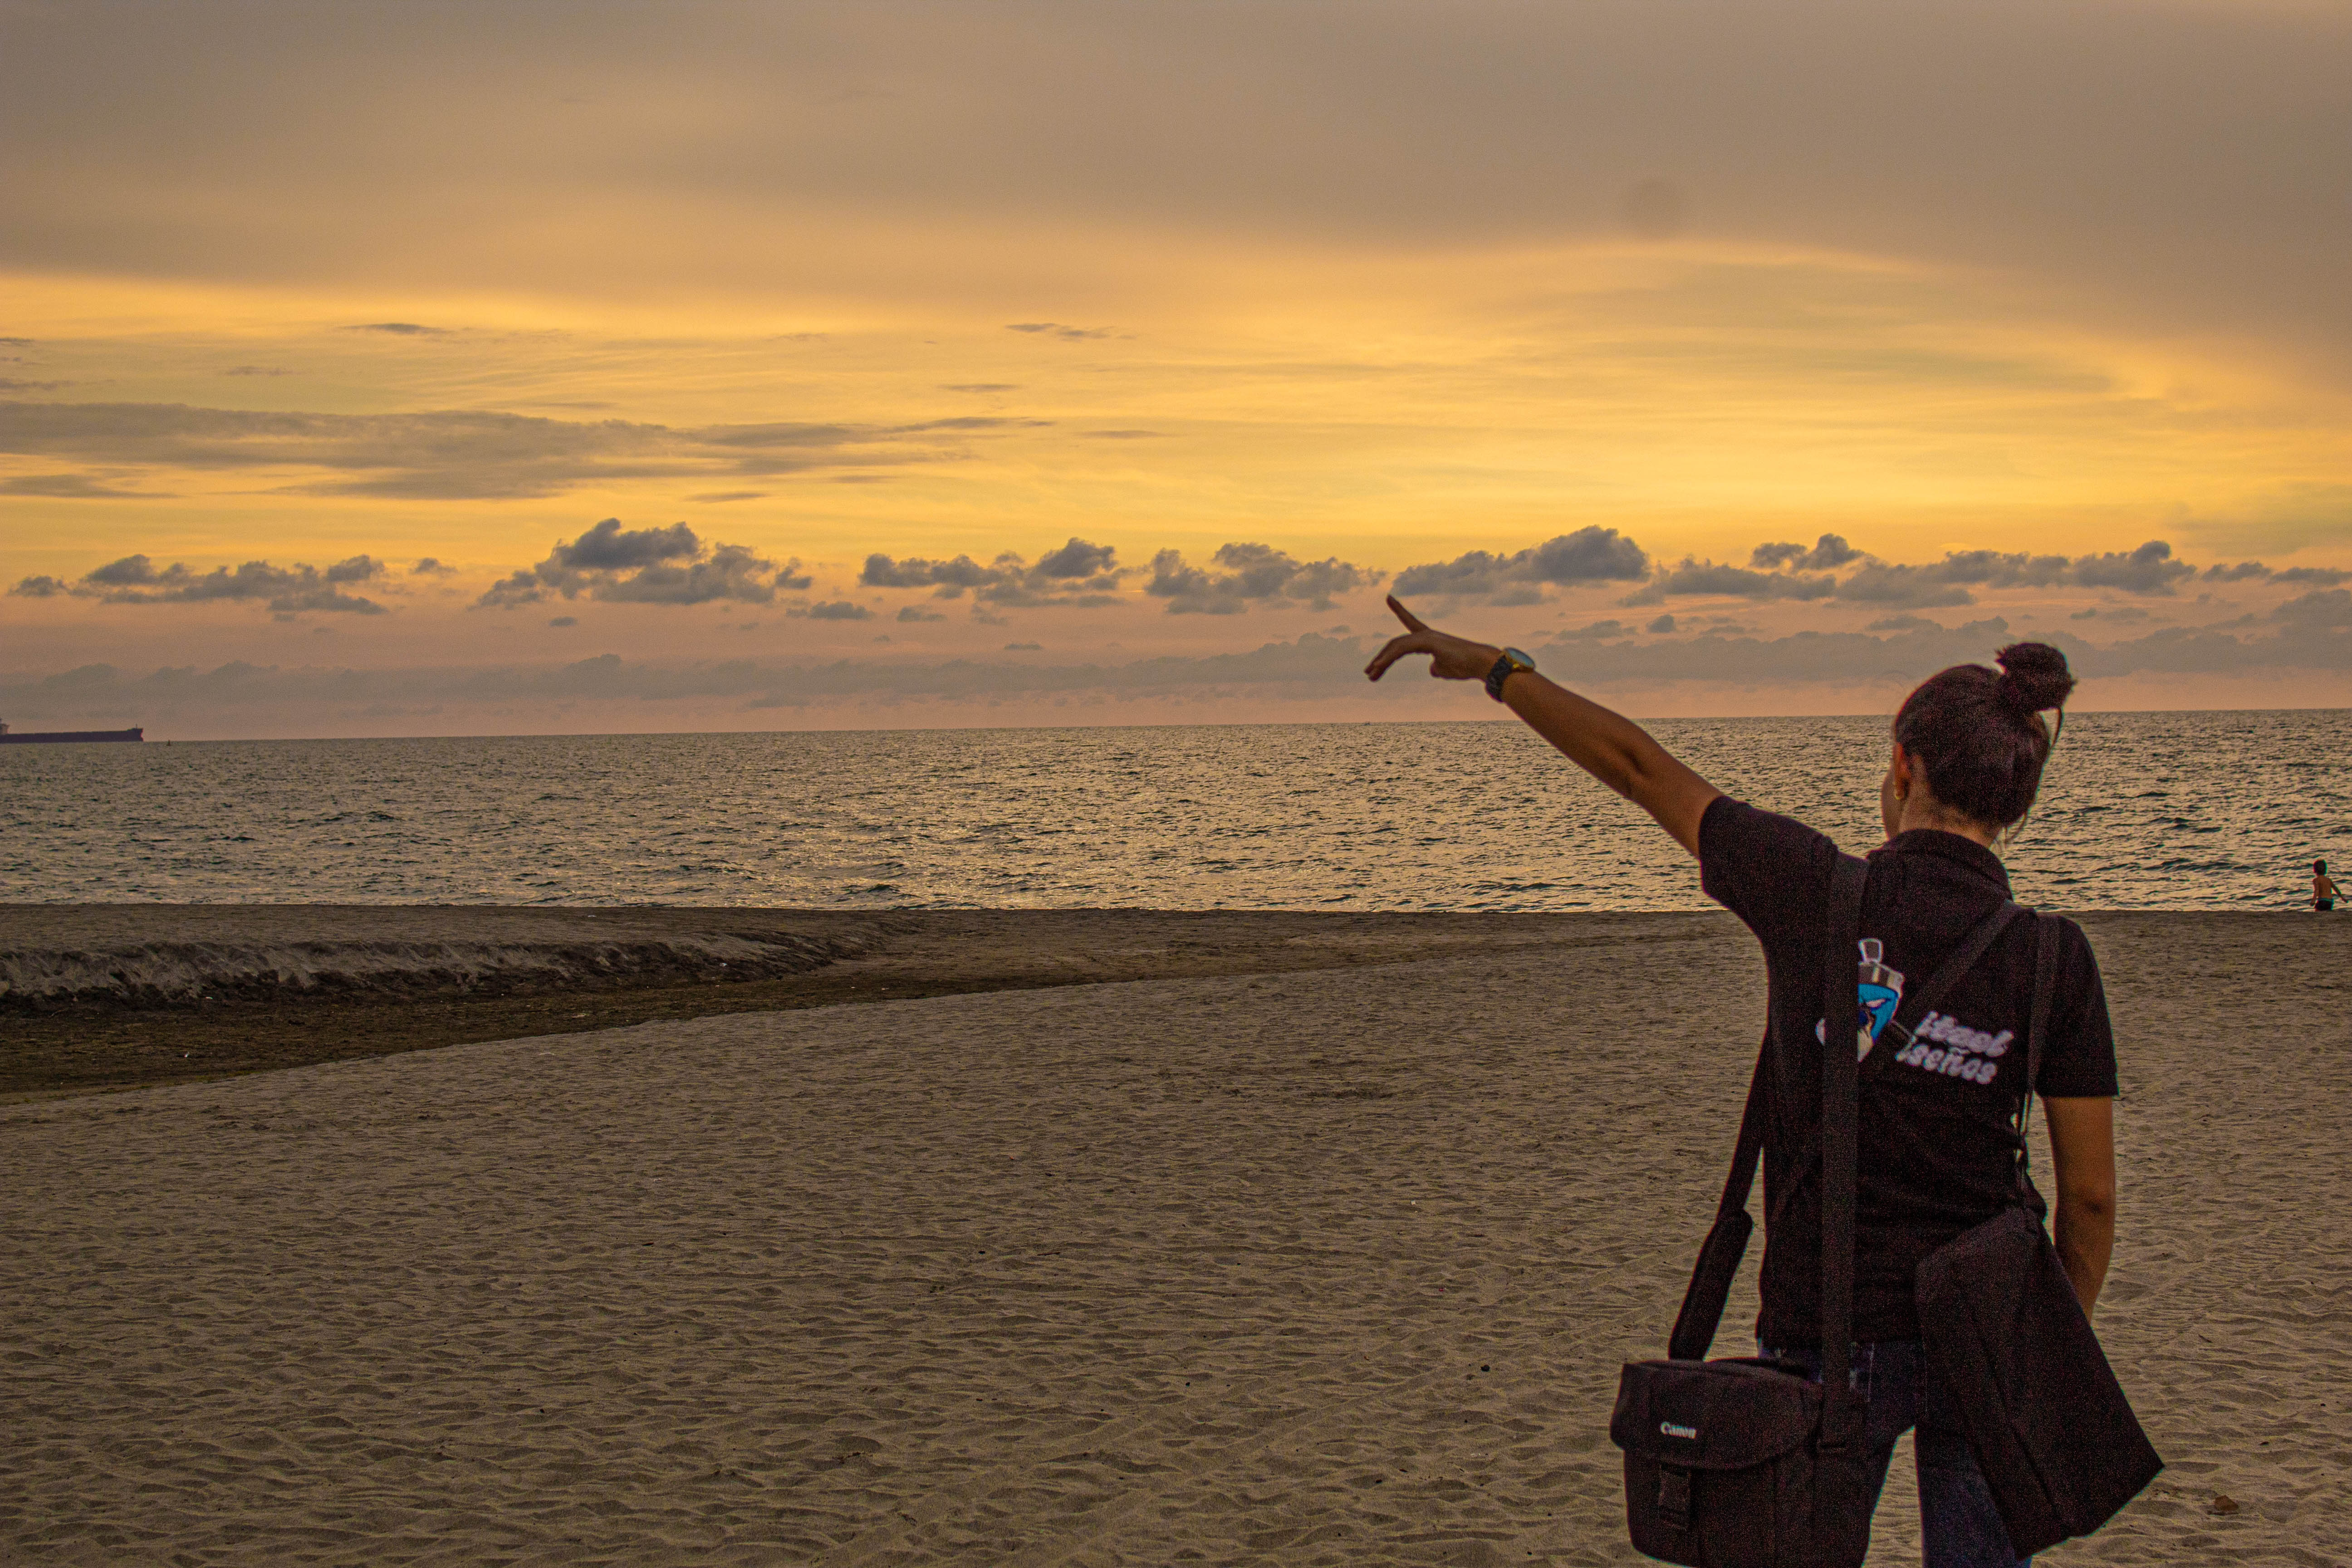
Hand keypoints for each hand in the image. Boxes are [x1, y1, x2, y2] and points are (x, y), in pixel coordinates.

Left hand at [1364, 595, 1502, 682]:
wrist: (1481, 665)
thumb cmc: (1466, 666)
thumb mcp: (1445, 669)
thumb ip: (1437, 667)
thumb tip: (1432, 669)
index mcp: (1429, 638)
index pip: (1409, 622)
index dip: (1399, 609)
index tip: (1388, 596)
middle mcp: (1426, 634)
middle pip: (1396, 643)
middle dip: (1381, 657)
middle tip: (1368, 673)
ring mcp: (1427, 636)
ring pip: (1396, 646)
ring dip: (1381, 661)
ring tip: (1370, 675)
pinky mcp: (1428, 642)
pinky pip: (1402, 649)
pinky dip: (1388, 658)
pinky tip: (1379, 667)